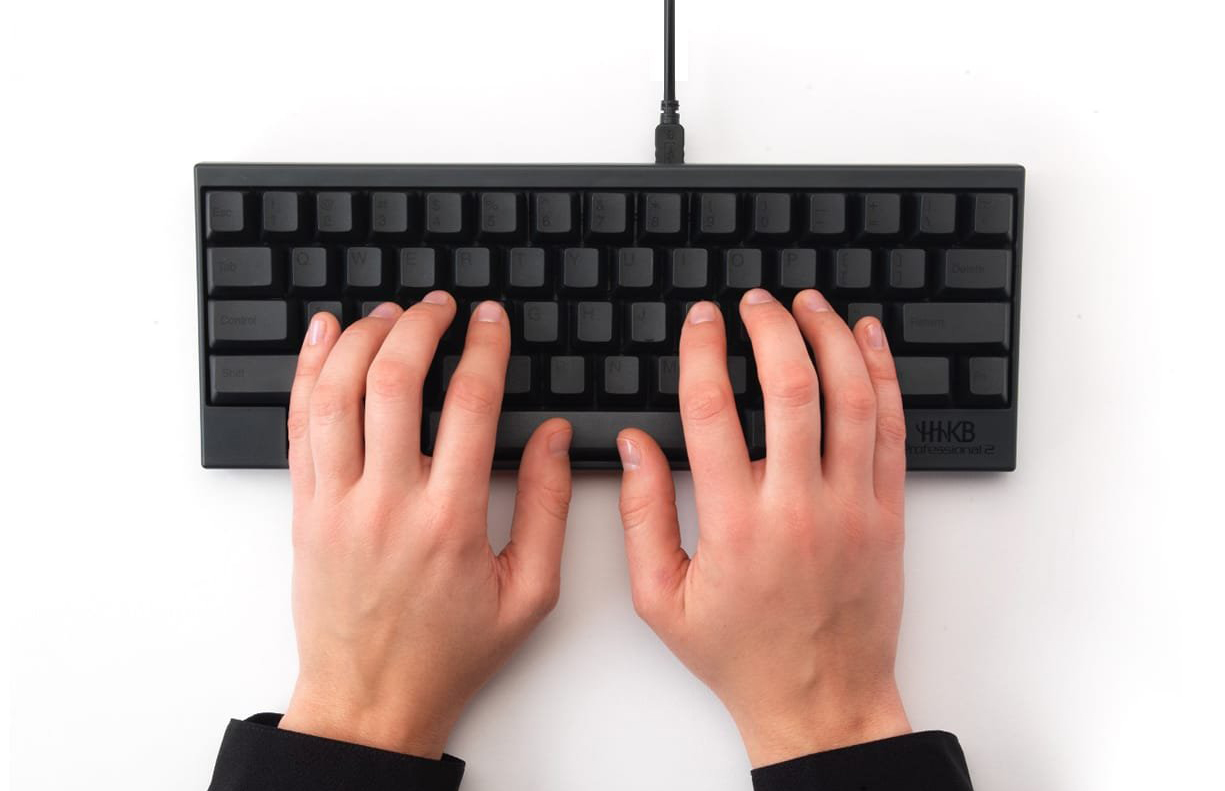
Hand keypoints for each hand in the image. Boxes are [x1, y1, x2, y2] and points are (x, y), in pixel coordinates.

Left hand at [279, 296, 572, 757]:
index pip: (468, 405)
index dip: (484, 348)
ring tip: (389, 315)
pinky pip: (298, 425)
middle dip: (421, 326)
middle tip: (441, 306)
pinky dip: (308, 371)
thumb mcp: (529, 593)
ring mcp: (337, 504)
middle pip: (393, 382)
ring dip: (362, 339)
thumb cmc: (448, 652)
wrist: (370, 700)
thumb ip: (548, 507)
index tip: (491, 320)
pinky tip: (323, 336)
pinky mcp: (305, 510)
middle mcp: (387, 504)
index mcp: (450, 521)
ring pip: (336, 393)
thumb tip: (552, 437)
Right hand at [617, 289, 910, 766]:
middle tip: (755, 301)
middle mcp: (798, 508)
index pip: (713, 412)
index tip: (701, 321)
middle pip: (790, 388)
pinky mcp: (888, 514)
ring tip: (809, 303)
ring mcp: (852, 508)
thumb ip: (641, 517)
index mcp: (736, 526)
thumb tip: (633, 447)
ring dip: (830, 337)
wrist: (822, 700)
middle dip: (770, 328)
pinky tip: (866, 342)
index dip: (704, 352)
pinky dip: (881, 376)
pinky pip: (892, 430)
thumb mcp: (662, 600)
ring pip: (850, 398)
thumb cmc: (742, 653)